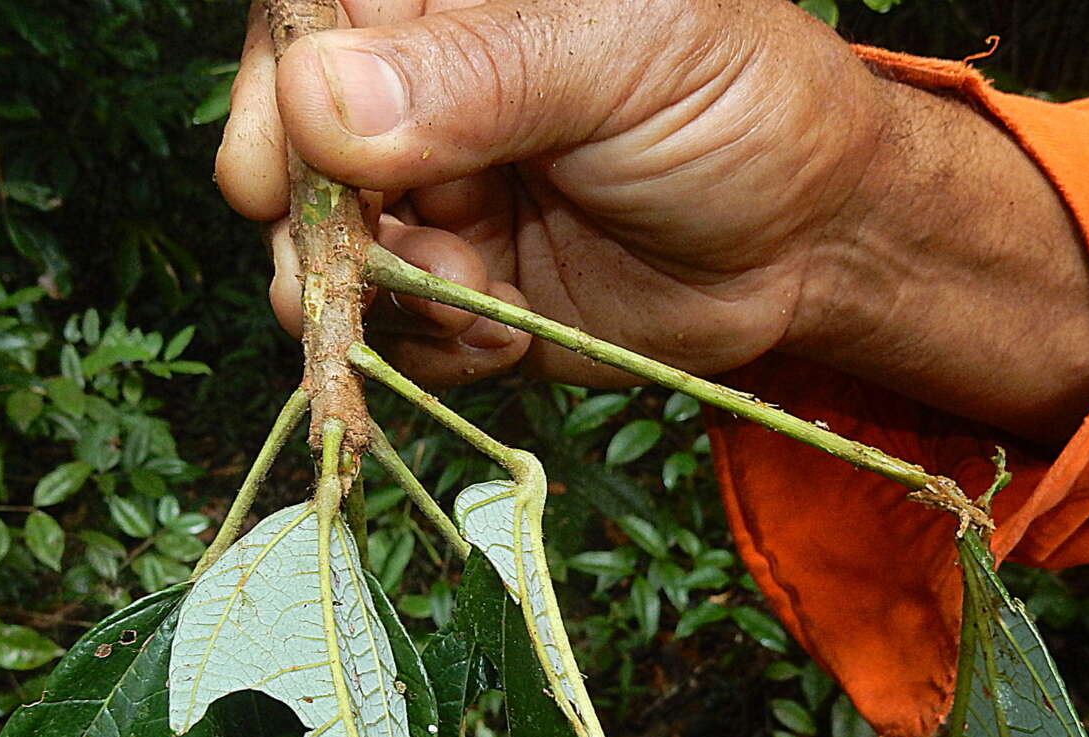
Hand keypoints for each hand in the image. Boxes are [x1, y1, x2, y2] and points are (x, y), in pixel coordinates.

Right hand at [217, 0, 1088, 441]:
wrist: (815, 242)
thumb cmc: (740, 107)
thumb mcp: (623, 62)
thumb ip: (477, 81)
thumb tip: (317, 100)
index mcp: (452, 12)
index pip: (310, 25)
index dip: (274, 96)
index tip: (273, 175)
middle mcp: (424, 106)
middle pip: (294, 155)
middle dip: (315, 223)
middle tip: (348, 269)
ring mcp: (436, 205)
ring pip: (330, 259)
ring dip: (379, 298)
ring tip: (475, 300)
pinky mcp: (461, 299)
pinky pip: (398, 338)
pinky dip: (435, 351)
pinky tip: (506, 333)